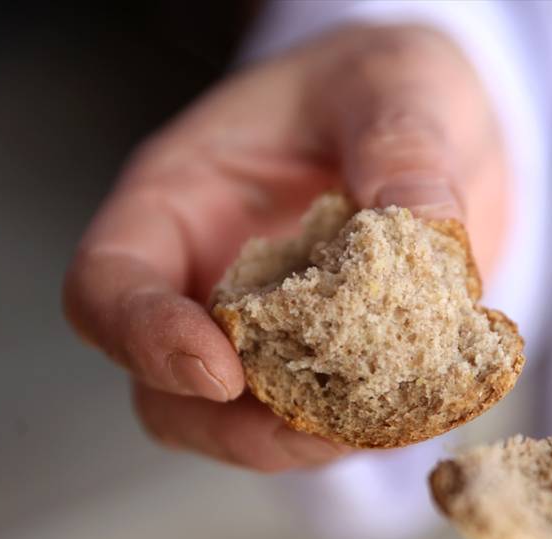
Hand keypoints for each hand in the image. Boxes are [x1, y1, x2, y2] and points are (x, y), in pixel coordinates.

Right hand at [62, 25, 506, 470]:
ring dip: (311, 443)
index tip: (219, 373)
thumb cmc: (385, 83)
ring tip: (392, 421)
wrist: (443, 124)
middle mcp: (210, 282)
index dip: (145, 338)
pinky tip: (428, 407)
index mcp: (181, 203)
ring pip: (249, 427)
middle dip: (237, 426)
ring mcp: (270, 334)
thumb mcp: (396, 86)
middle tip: (321, 431)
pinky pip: (330, 423)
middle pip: (169, 392)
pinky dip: (371, 431)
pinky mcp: (335, 364)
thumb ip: (403, 148)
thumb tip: (424, 229)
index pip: (109, 286)